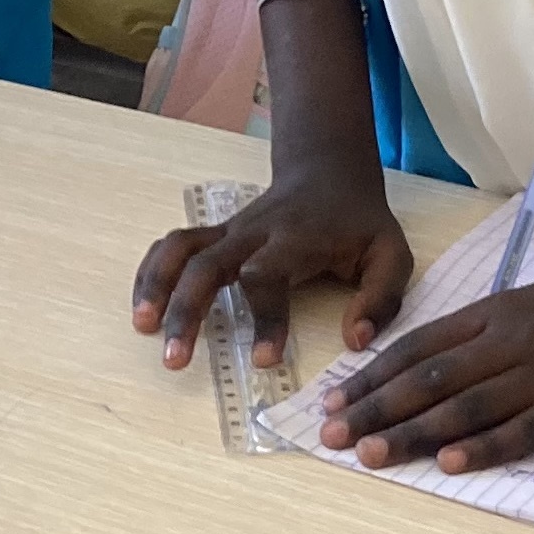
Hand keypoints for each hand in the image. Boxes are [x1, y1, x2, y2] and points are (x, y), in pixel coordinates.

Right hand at [129, 162, 412, 371]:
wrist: (328, 172)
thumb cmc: (360, 223)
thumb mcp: (391, 256)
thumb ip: (381, 299)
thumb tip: (353, 340)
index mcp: (295, 239)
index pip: (266, 276)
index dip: (264, 318)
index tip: (266, 360)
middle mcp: (253, 233)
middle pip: (207, 265)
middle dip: (186, 310)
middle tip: (174, 360)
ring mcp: (229, 231)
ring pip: (180, 249)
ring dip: (156, 286)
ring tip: (143, 326)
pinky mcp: (215, 235)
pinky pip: (173, 246)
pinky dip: (150, 271)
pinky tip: (143, 306)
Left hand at [317, 263, 533, 472]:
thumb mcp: (527, 308)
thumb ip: (479, 337)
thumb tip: (420, 372)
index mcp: (494, 314)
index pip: (417, 347)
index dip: (371, 377)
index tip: (330, 402)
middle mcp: (511, 340)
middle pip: (431, 378)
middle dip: (375, 409)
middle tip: (331, 436)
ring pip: (467, 405)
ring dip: (414, 432)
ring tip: (371, 453)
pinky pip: (526, 428)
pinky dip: (486, 445)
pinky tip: (449, 462)